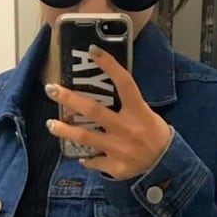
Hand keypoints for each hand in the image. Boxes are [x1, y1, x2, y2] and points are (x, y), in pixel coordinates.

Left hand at [46, 45, 171, 179]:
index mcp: (138, 111)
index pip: (124, 83)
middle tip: (51, 89)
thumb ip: (127, 104)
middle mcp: (127, 129)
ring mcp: (119, 149)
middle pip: (94, 110)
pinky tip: (81, 156)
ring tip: (51, 124)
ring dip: (65, 130)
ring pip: (86, 137)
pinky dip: (87, 159)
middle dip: (69, 99)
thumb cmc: (154, 134)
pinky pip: (94, 162)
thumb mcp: (146, 113)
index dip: (109, 65)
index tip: (92, 50)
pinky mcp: (116, 167)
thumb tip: (102, 90)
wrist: (166, 164)